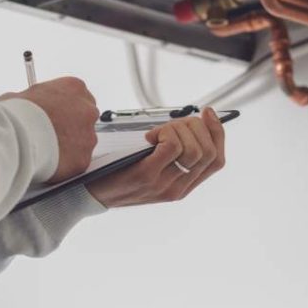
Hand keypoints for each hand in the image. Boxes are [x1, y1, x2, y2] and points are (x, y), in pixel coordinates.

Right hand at [0, 76, 98, 182]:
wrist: (19, 138)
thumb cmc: (18, 115)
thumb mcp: (18, 96)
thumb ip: (30, 99)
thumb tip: (22, 105)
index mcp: (74, 88)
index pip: (78, 96)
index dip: (64, 107)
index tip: (55, 113)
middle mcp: (87, 110)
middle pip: (85, 118)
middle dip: (71, 126)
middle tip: (52, 132)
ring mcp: (88, 135)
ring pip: (83, 142)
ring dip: (69, 145)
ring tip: (47, 149)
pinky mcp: (84, 158)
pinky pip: (77, 161)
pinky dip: (66, 164)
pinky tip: (50, 161)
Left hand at [86, 107, 225, 207]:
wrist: (89, 194)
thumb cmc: (118, 174)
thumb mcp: (151, 169)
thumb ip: (169, 155)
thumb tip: (186, 123)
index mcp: (183, 187)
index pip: (216, 160)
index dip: (217, 132)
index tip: (208, 112)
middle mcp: (177, 188)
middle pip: (207, 151)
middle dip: (195, 126)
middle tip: (173, 123)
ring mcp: (163, 184)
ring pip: (193, 148)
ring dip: (177, 129)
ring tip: (157, 131)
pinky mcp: (147, 175)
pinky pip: (171, 146)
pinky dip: (164, 133)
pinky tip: (149, 136)